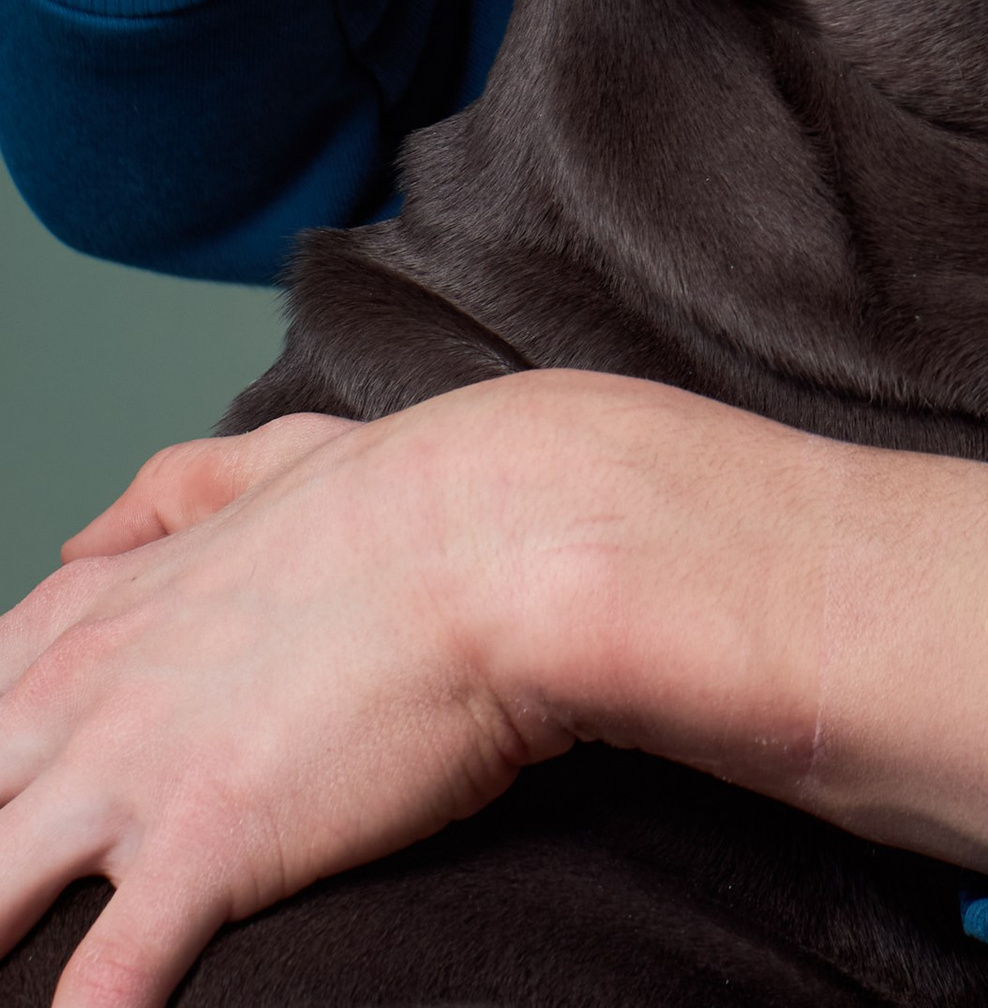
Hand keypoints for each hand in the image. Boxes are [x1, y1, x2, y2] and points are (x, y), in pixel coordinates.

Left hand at [0, 379, 987, 1007]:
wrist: (509, 535)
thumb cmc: (418, 495)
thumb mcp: (277, 458)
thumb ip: (174, 491)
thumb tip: (83, 534)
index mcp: (102, 613)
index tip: (14, 793)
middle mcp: (86, 699)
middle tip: (4, 908)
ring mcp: (129, 779)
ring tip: (7, 988)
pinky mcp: (202, 854)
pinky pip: (98, 984)